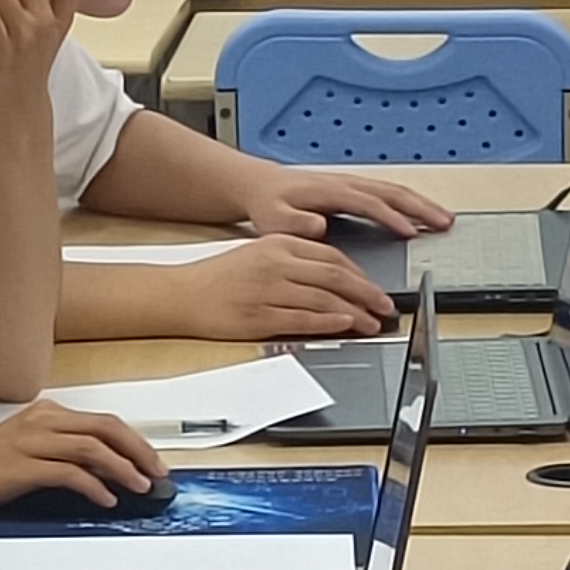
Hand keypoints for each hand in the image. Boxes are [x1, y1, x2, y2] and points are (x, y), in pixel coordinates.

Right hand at [0, 398, 168, 513]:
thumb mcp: (27, 451)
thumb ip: (63, 454)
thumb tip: (105, 471)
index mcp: (45, 414)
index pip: (103, 421)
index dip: (134, 441)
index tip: (152, 461)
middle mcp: (41, 421)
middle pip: (105, 428)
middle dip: (138, 451)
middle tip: (158, 473)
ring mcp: (31, 442)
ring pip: (92, 447)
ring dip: (123, 468)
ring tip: (140, 486)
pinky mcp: (21, 466)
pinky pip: (68, 473)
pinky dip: (93, 486)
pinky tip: (106, 499)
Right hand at [175, 235, 395, 340]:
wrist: (183, 295)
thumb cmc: (221, 278)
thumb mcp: (260, 254)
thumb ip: (296, 259)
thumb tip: (335, 275)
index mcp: (278, 243)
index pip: (331, 256)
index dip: (360, 274)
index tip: (375, 287)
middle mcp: (276, 263)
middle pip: (335, 276)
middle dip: (367, 293)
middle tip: (385, 305)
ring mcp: (268, 290)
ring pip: (324, 298)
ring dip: (354, 311)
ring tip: (371, 322)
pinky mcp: (260, 316)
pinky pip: (304, 319)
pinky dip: (329, 322)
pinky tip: (344, 325)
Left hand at [243, 168, 457, 239]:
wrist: (262, 186)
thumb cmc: (269, 205)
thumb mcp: (273, 218)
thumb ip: (295, 223)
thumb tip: (318, 225)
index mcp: (331, 191)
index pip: (369, 203)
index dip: (392, 218)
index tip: (412, 232)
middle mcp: (347, 183)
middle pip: (391, 192)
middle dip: (421, 207)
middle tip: (445, 223)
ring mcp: (353, 184)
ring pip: (395, 190)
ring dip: (422, 203)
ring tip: (445, 219)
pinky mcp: (355, 189)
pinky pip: (389, 194)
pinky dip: (411, 202)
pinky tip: (422, 215)